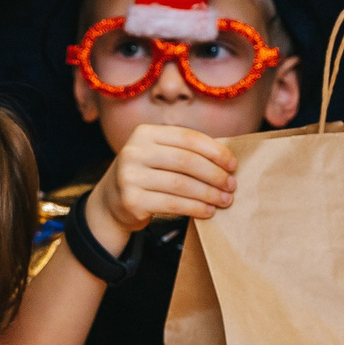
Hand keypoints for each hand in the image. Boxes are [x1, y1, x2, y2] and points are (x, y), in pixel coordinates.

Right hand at [88, 123, 236, 250]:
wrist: (110, 202)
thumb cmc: (146, 176)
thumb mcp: (157, 155)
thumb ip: (184, 151)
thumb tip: (226, 161)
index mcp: (144, 134)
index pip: (187, 138)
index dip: (215, 151)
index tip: (233, 164)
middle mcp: (134, 152)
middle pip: (186, 161)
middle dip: (214, 174)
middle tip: (231, 185)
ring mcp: (130, 177)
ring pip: (181, 184)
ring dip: (209, 193)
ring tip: (224, 200)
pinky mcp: (131, 200)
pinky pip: (173, 204)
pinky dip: (195, 208)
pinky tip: (208, 211)